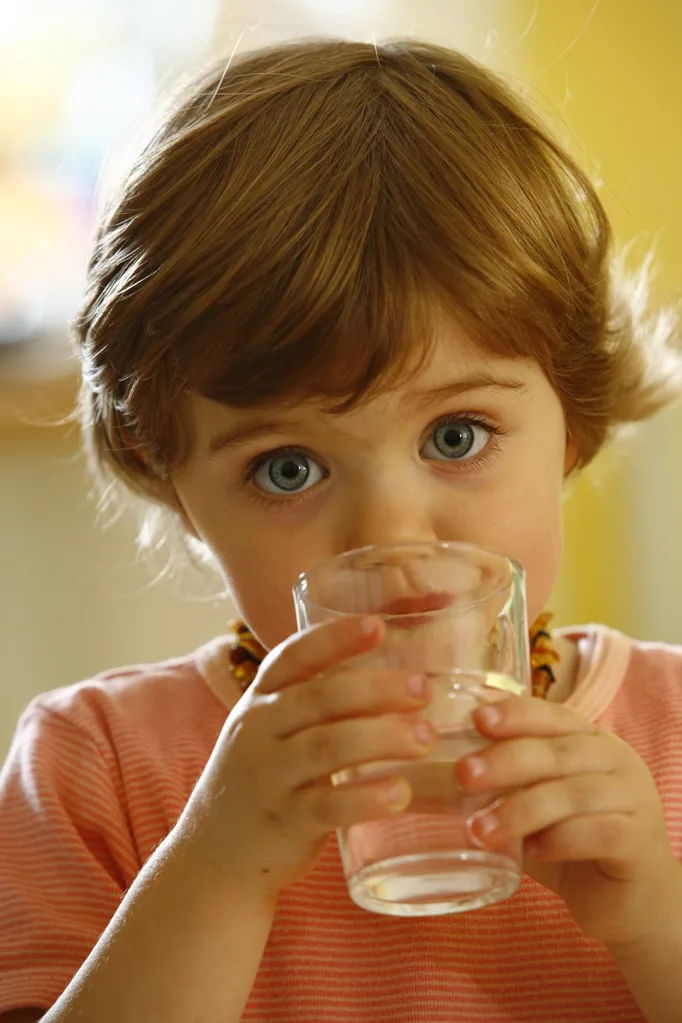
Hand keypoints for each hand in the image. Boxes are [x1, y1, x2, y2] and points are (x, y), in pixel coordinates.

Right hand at [179, 616, 435, 894]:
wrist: (213, 854)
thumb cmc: (264, 777)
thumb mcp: (274, 729)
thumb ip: (317, 702)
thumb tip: (397, 673)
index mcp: (260, 699)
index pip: (294, 656)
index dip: (335, 638)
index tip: (379, 625)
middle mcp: (258, 730)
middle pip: (319, 698)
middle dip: (376, 689)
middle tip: (423, 689)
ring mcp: (268, 777)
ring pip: (327, 747)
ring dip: (381, 738)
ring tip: (426, 737)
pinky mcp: (284, 822)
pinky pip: (328, 806)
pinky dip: (367, 798)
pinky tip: (401, 793)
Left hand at [456, 696, 680, 949]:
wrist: (629, 900)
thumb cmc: (570, 843)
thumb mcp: (532, 804)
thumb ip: (499, 786)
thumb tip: (426, 776)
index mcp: (587, 739)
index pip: (551, 715)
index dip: (515, 714)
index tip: (476, 719)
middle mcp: (615, 759)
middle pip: (558, 752)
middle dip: (506, 760)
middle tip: (463, 775)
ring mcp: (633, 798)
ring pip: (574, 793)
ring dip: (522, 810)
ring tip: (480, 830)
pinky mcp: (639, 842)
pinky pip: (599, 833)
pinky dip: (560, 840)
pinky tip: (532, 853)